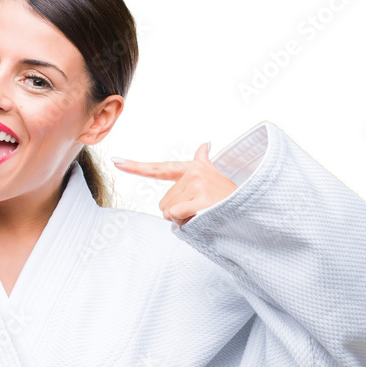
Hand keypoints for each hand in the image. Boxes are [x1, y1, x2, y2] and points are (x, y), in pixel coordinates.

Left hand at [111, 141, 235, 225]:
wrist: (249, 208)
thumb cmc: (228, 197)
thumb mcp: (216, 176)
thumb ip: (204, 161)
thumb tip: (206, 143)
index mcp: (193, 168)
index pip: (159, 169)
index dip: (136, 166)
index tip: (116, 161)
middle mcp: (194, 171)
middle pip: (163, 203)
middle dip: (177, 212)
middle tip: (199, 210)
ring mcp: (198, 183)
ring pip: (169, 212)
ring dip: (183, 219)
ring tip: (204, 212)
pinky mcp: (201, 197)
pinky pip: (176, 216)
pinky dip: (185, 222)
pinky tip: (202, 216)